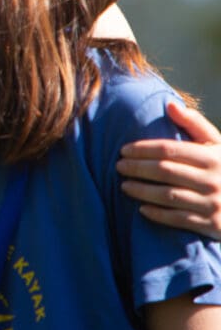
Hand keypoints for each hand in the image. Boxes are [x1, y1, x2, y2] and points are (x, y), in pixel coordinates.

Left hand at [118, 102, 220, 239]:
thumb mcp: (216, 144)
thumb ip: (194, 123)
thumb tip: (169, 105)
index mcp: (213, 157)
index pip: (169, 150)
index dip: (143, 149)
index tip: (123, 150)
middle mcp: (213, 180)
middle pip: (165, 171)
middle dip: (137, 168)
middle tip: (118, 166)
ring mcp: (213, 203)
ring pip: (168, 195)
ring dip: (142, 190)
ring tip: (124, 185)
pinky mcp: (212, 225)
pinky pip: (179, 220)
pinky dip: (158, 214)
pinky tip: (142, 209)